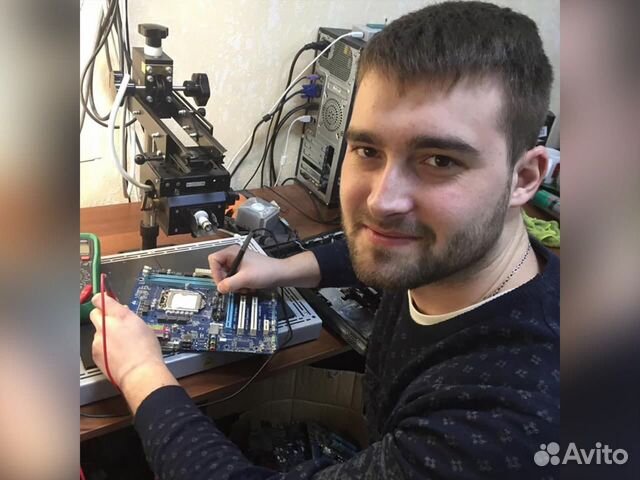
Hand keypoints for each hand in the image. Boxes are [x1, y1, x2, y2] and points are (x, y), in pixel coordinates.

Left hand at [89, 294, 177, 413]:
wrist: (139, 372)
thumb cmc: (146, 352)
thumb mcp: (143, 327)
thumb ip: (128, 317)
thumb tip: (122, 313)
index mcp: (120, 315)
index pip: (102, 299)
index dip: (102, 299)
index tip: (103, 300)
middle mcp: (106, 325)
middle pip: (94, 313)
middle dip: (101, 315)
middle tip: (111, 322)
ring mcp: (98, 339)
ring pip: (97, 331)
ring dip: (104, 334)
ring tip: (119, 344)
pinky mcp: (94, 352)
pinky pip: (96, 345)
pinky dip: (103, 347)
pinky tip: (115, 353)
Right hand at [208, 245, 287, 292]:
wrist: (281, 274)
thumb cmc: (267, 271)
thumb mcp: (245, 279)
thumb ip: (229, 284)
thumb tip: (219, 288)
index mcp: (232, 252)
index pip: (213, 260)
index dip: (215, 273)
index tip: (221, 283)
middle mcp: (234, 256)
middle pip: (219, 270)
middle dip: (227, 281)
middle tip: (233, 287)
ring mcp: (239, 263)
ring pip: (227, 276)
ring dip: (234, 285)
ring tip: (243, 287)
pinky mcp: (243, 270)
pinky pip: (235, 279)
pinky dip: (239, 285)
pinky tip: (247, 287)